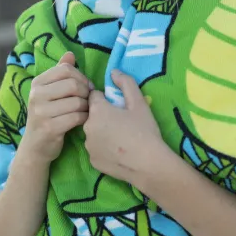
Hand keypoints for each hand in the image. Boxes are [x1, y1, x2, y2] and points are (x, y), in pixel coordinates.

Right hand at [19, 51, 92, 163]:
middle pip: (73, 85)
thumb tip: (71, 54)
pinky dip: (84, 118)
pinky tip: (82, 121)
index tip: (85, 87)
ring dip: (87, 107)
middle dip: (86, 92)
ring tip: (85, 111)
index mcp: (37, 83)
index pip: (66, 70)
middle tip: (88, 100)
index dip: (81, 77)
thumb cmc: (47, 116)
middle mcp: (36, 95)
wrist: (35, 146)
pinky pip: (76, 117)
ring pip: (77, 102)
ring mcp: (41, 112)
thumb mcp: (50, 92)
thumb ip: (60, 73)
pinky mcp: (50, 128)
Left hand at [84, 69, 170, 185]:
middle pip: (92, 115)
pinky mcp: (92, 161)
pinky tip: (118, 152)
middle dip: (103, 116)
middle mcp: (87, 127)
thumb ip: (125, 83)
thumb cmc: (144, 130)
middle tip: (122, 124)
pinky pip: (96, 149)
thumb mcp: (139, 103)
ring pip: (93, 133)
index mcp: (97, 110)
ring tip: (121, 139)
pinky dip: (104, 149)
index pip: (94, 96)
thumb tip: (113, 71)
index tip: (118, 107)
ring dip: (102, 132)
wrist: (149, 164)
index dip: (107, 100)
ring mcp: (88, 146)